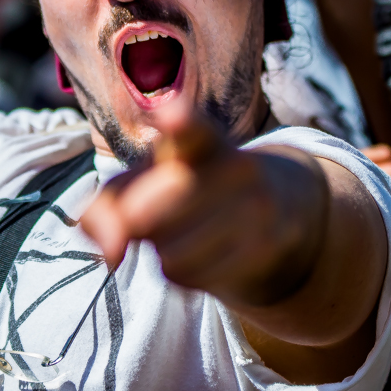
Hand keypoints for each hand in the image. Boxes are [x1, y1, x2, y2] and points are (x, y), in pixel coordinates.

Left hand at [80, 100, 327, 308]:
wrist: (282, 213)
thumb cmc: (194, 192)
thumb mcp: (151, 181)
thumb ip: (110, 205)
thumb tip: (109, 253)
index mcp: (200, 141)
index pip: (192, 131)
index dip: (180, 122)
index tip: (170, 114)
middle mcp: (234, 166)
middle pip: (147, 214)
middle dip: (136, 225)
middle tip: (154, 216)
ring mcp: (256, 207)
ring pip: (169, 254)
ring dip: (163, 256)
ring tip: (190, 235)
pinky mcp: (267, 247)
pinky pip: (193, 277)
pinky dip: (186, 275)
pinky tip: (208, 257)